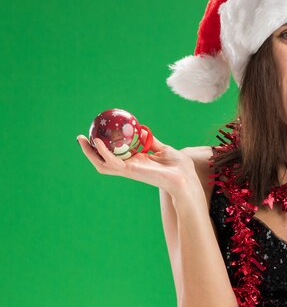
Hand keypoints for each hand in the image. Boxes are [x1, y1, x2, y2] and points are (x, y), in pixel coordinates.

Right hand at [76, 131, 197, 194]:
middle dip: (89, 151)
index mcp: (136, 162)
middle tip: (81, 138)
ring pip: (102, 164)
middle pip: (102, 161)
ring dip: (90, 153)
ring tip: (82, 140)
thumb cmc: (178, 166)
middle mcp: (129, 167)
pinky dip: (104, 152)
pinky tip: (99, 141)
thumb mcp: (163, 149)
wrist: (185, 178)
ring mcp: (129, 170)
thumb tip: (142, 128)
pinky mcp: (131, 171)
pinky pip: (113, 162)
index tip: (94, 135)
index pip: (114, 156)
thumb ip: (151, 141)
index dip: (102, 148)